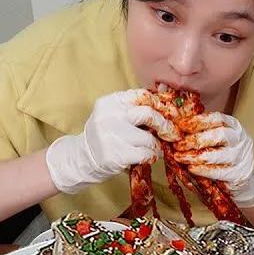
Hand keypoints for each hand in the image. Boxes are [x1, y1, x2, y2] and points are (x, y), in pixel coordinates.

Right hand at [45, 89, 173, 193]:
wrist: (83, 158)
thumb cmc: (105, 135)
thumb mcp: (114, 115)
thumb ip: (135, 109)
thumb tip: (167, 108)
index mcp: (110, 102)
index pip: (142, 95)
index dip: (159, 104)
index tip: (169, 113)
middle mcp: (109, 116)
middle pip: (148, 114)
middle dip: (164, 124)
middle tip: (171, 133)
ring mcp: (111, 136)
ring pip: (149, 138)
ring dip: (156, 145)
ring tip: (154, 148)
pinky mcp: (116, 155)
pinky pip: (146, 153)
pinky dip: (151, 156)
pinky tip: (148, 157)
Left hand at [171, 112, 253, 207]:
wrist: (242, 177)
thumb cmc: (224, 154)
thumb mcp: (217, 139)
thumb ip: (202, 133)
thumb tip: (177, 129)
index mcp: (234, 126)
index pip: (218, 118)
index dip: (198, 121)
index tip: (181, 125)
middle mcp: (240, 140)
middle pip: (219, 135)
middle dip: (195, 139)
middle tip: (178, 144)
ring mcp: (240, 158)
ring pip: (217, 155)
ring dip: (195, 156)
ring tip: (179, 157)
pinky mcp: (238, 175)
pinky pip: (218, 172)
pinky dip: (203, 170)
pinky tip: (191, 168)